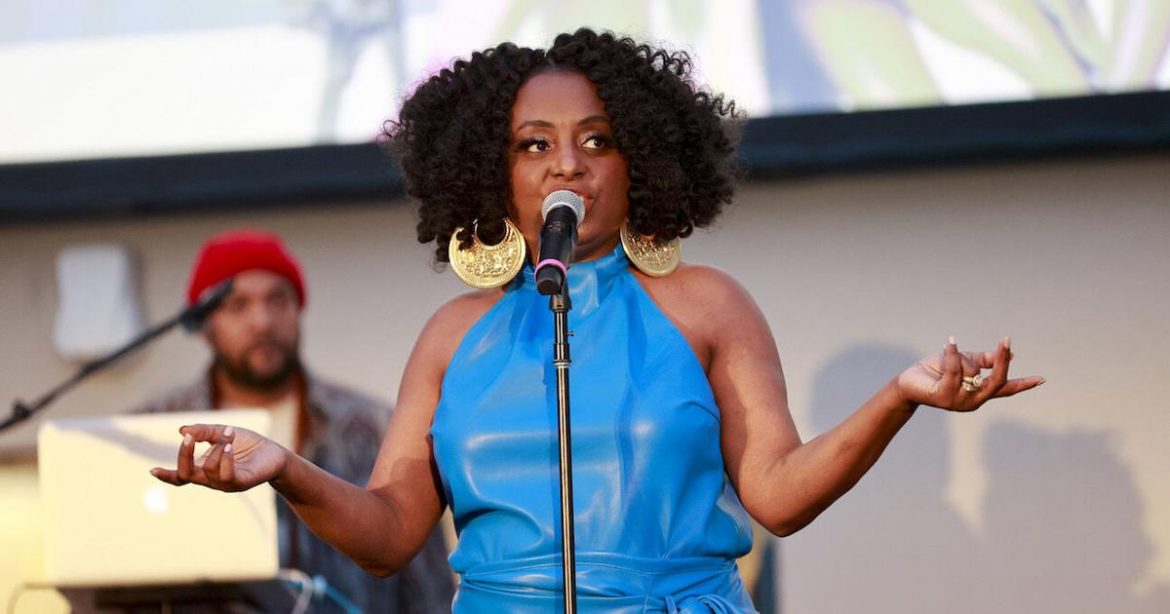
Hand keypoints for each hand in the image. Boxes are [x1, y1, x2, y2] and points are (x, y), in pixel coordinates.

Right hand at [150, 424, 288, 491]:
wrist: (275, 453)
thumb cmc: (248, 445)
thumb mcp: (222, 433)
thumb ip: (203, 432)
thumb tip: (182, 430)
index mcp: (203, 469)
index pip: (181, 477)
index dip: (166, 476)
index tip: (152, 470)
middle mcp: (211, 480)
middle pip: (187, 475)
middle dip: (184, 456)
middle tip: (188, 437)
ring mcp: (225, 483)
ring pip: (208, 469)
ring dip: (217, 447)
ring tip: (229, 432)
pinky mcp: (241, 483)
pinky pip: (227, 475)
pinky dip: (225, 458)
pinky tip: (229, 445)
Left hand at [896, 336, 1044, 411]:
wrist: (907, 382)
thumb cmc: (935, 372)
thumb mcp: (962, 361)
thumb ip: (983, 359)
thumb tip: (1007, 353)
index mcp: (979, 393)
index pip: (1005, 389)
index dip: (1023, 384)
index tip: (1042, 379)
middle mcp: (973, 400)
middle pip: (997, 381)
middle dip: (1002, 361)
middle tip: (1006, 342)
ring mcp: (959, 401)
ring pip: (972, 372)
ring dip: (960, 357)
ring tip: (947, 350)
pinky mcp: (944, 396)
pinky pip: (954, 370)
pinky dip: (953, 354)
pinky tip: (950, 343)